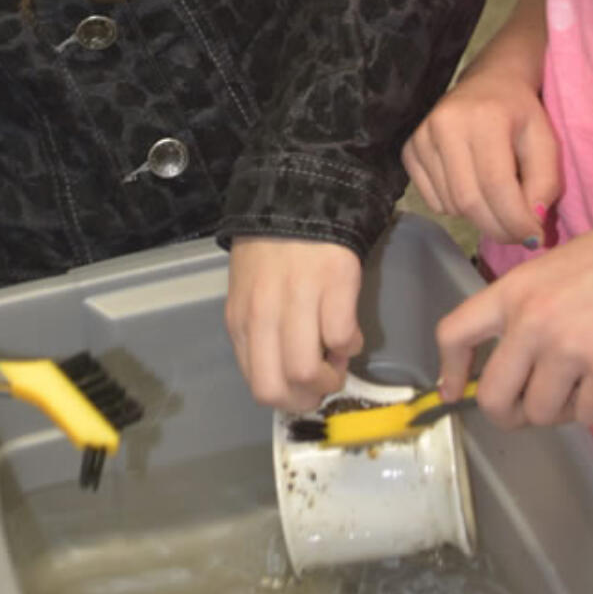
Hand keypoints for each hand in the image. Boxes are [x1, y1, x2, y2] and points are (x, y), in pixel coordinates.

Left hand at [225, 236, 362, 409]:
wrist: (295, 196)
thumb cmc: (271, 248)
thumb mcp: (250, 294)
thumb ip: (260, 331)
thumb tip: (287, 371)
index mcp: (241, 321)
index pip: (259, 385)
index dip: (289, 397)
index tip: (306, 386)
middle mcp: (261, 316)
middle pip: (277, 389)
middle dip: (307, 398)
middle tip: (325, 382)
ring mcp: (295, 301)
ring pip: (307, 371)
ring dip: (332, 375)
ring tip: (340, 357)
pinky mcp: (332, 285)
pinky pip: (341, 338)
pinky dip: (351, 344)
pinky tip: (350, 331)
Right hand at [403, 63, 561, 244]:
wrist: (490, 81)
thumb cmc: (521, 114)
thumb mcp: (546, 143)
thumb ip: (545, 185)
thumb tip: (530, 227)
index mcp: (484, 117)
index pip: (496, 185)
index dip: (515, 220)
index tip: (534, 238)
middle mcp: (445, 125)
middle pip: (469, 201)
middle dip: (498, 228)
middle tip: (518, 234)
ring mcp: (421, 137)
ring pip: (451, 205)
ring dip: (480, 218)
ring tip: (499, 204)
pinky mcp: (408, 150)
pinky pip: (433, 201)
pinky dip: (457, 208)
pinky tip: (472, 186)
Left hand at [436, 197, 592, 427]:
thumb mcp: (550, 269)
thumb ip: (524, 310)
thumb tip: (509, 362)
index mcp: (512, 291)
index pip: (453, 334)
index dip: (450, 371)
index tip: (456, 392)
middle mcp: (531, 321)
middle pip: (494, 397)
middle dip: (510, 415)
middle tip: (529, 411)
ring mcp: (570, 347)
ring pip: (542, 414)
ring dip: (560, 412)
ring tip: (580, 388)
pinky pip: (589, 416)